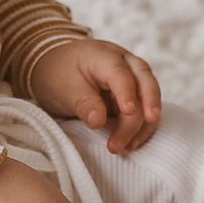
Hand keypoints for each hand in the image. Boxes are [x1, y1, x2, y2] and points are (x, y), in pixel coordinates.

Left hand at [30, 40, 161, 153]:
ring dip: (143, 123)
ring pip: (150, 96)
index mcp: (103, 56)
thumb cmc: (59, 74)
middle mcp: (124, 62)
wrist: (54, 66)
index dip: (127, 92)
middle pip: (145, 81)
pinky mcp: (133, 92)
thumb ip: (83, 103)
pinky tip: (132, 143)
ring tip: (127, 146)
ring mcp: (131, 76)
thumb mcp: (64, 89)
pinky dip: (142, 126)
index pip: (120, 73)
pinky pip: (145, 108)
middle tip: (137, 134)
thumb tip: (98, 121)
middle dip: (147, 108)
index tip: (128, 111)